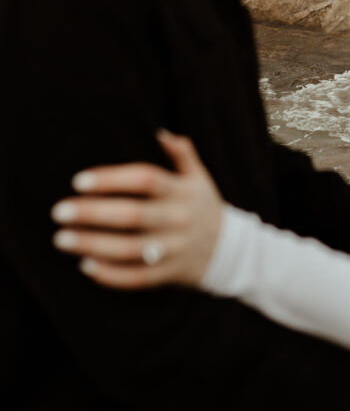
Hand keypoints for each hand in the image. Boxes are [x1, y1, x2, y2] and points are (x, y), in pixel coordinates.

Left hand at [51, 131, 223, 288]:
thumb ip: (182, 153)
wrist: (229, 250)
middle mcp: (178, 219)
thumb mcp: (198, 176)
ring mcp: (173, 249)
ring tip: (62, 238)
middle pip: (132, 215)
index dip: (112, 179)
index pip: (145, 180)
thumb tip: (160, 132)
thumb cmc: (203, 205)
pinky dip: (110, 274)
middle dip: (92, 214)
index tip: (79, 181)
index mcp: (182, 191)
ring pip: (129, 249)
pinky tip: (85, 266)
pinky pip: (136, 278)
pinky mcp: (168, 274)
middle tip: (59, 211)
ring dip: (92, 245)